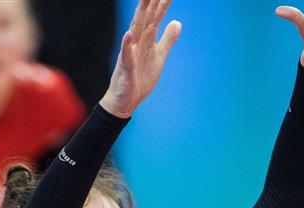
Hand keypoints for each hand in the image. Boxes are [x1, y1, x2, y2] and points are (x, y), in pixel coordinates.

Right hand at [99, 0, 180, 118]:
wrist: (125, 100)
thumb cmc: (140, 78)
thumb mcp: (159, 56)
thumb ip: (168, 39)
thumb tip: (177, 22)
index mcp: (146, 39)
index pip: (156, 17)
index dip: (163, 3)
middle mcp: (137, 42)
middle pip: (147, 19)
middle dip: (152, 2)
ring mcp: (130, 54)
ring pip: (137, 31)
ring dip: (141, 15)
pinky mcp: (126, 68)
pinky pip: (126, 55)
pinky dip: (127, 45)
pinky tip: (129, 34)